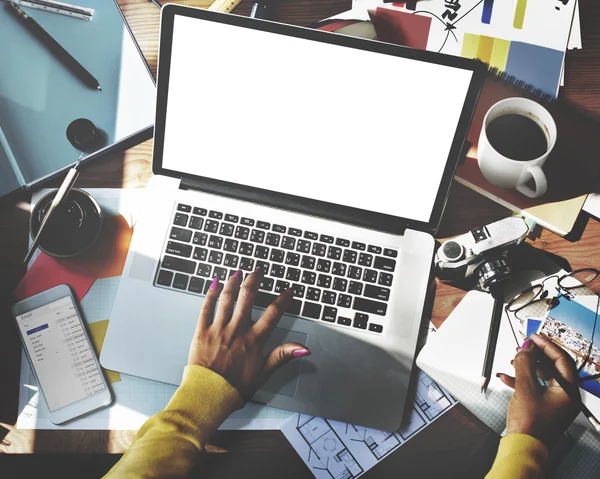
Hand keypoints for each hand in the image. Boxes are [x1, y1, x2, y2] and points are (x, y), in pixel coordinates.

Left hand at [188, 269, 309, 400]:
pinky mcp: (202, 332)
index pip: (273, 314)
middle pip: (248, 298)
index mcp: (254, 340)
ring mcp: (218, 329)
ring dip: (233, 282)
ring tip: (238, 272)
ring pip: (227, 299)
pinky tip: (214, 284)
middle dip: (254, 281)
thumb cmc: (234, 388)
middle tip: (258, 271)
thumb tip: (303, 349)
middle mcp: (237, 330)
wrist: (208, 396)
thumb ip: (283, 356)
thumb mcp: (264, 373)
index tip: (288, 291)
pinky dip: (210, 294)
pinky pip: (206, 308)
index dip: (283, 300)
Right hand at [496, 333, 580, 446]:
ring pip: (543, 377)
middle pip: (552, 367)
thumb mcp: (525, 388)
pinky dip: (522, 380)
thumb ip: (525, 364)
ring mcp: (555, 403)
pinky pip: (535, 388)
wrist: (523, 447)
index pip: (562, 360)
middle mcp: (565, 396)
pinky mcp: (544, 408)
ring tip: (513, 361)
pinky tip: (507, 377)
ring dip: (527, 367)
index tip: (533, 337)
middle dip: (535, 356)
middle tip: (523, 347)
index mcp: (568, 391)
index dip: (547, 345)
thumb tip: (526, 349)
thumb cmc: (530, 425)